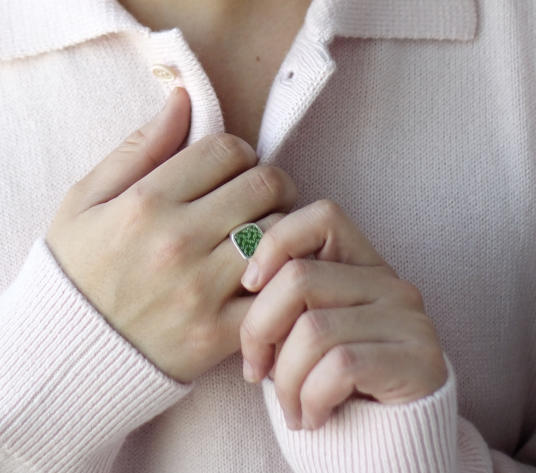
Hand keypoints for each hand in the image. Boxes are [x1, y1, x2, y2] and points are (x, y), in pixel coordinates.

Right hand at [46, 86, 296, 382]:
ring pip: (278, 237)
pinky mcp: (217, 336)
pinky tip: (262, 281)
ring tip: (260, 236)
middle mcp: (177, 241)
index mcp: (145, 201)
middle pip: (264, 186)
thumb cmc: (73, 269)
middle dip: (268, 182)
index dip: (236, 150)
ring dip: (278, 231)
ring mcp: (200, 291)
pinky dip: (278, 285)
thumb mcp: (86, 198)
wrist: (60, 356)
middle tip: (255, 197)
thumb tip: (182, 97)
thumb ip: (140, 147)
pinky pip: (274, 297)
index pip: (226, 149)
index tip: (229, 166)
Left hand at [239, 199, 447, 429]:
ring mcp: (410, 321)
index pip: (322, 216)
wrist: (394, 455)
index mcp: (364, 265)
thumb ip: (284, 303)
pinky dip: (312, 398)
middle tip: (254, 371)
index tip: (247, 285)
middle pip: (300, 277)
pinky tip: (312, 418)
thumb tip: (243, 286)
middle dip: (259, 329)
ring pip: (314, 329)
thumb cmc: (335, 391)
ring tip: (288, 407)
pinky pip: (340, 366)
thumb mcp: (304, 335)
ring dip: (286, 379)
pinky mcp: (420, 363)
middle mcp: (392, 283)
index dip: (275, 242)